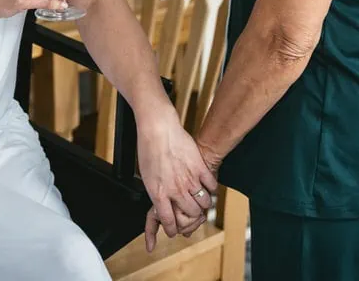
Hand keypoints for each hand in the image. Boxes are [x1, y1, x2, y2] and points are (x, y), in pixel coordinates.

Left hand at [137, 113, 217, 251]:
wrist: (158, 128)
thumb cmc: (148, 149)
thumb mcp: (146, 177)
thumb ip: (156, 192)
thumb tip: (162, 203)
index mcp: (159, 193)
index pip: (169, 221)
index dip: (173, 229)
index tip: (174, 230)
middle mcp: (175, 189)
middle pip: (191, 214)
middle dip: (192, 216)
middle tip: (192, 212)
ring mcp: (189, 179)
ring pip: (204, 203)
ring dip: (204, 204)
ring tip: (201, 200)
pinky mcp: (200, 167)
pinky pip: (212, 186)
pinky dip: (211, 189)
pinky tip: (207, 186)